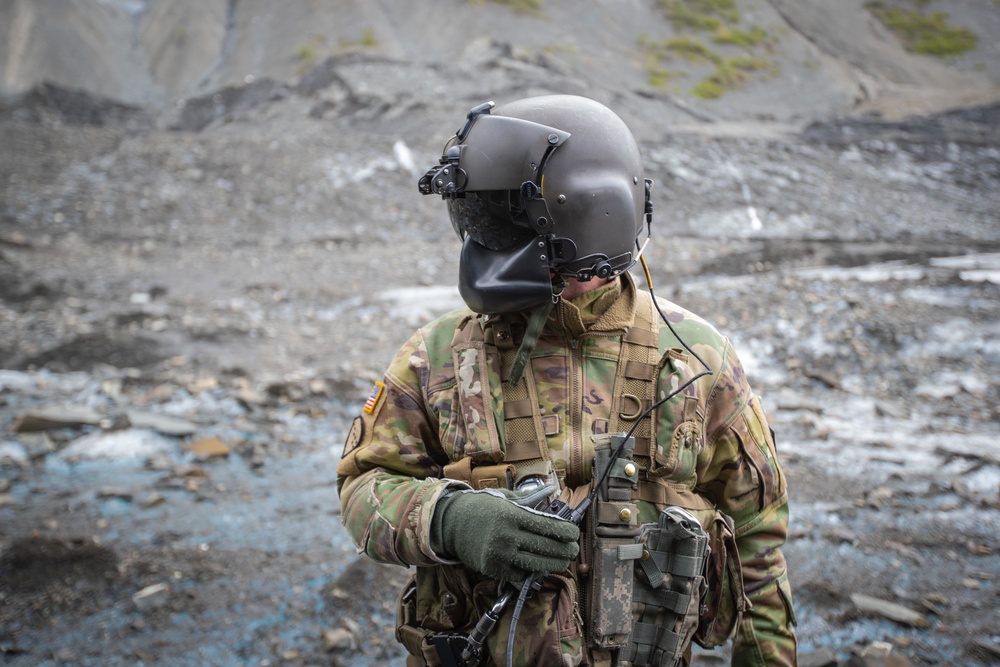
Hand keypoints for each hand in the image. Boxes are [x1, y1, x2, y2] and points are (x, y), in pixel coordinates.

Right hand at [433, 489, 579, 582]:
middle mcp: (507, 536)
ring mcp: (500, 555)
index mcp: (512, 515)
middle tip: (574, 549)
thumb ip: (528, 498)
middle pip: (546, 548)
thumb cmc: (481, 508)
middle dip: (565, 550)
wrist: (451, 523)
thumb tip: (551, 491)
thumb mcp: (504, 497)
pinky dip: (531, 571)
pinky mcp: (494, 569)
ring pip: (536, 565)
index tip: (574, 533)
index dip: (566, 532)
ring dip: (554, 565)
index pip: (548, 526)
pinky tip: (538, 566)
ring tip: (563, 561)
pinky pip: (520, 574)